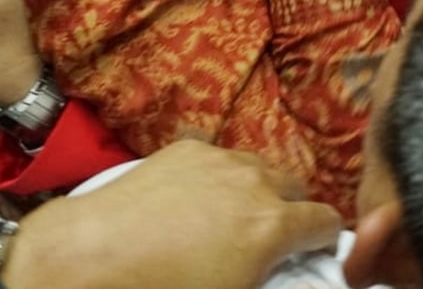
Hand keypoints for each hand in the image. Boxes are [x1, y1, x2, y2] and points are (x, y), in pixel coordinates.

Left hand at [1, 140, 340, 288]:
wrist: (98, 252)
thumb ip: (265, 275)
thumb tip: (270, 265)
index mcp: (271, 225)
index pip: (324, 221)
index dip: (324, 238)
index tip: (314, 247)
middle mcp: (251, 180)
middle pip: (295, 183)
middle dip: (292, 205)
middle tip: (272, 230)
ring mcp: (217, 157)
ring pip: (256, 164)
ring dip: (256, 185)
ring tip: (233, 211)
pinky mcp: (185, 147)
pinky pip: (218, 154)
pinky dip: (218, 171)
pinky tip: (195, 194)